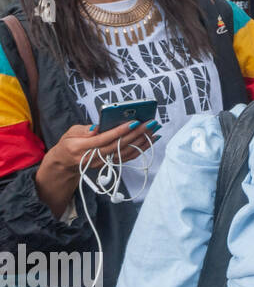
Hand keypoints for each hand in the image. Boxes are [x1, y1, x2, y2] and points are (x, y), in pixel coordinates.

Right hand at [34, 119, 157, 214]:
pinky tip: (151, 139)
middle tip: (150, 123)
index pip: (104, 139)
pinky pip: (128, 157)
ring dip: (142, 141)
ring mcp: (103, 163)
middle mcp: (93, 158)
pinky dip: (141, 148)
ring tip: (154, 130)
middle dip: (137, 134)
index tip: (134, 122)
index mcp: (80, 148)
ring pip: (126, 153)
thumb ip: (84, 130)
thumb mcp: (70, 133)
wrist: (65, 164)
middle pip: (118, 146)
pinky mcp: (110, 164)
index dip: (120, 131)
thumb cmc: (68, 144)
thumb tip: (100, 127)